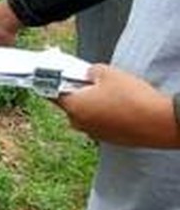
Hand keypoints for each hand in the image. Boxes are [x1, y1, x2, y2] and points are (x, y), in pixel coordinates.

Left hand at [57, 62, 178, 147]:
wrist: (156, 122)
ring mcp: (93, 133)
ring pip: (86, 113)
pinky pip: (100, 122)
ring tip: (111, 91)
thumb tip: (88, 75)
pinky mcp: (107, 138)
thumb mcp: (107, 73)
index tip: (53, 75)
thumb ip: (90, 71)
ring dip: (93, 103)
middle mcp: (79, 123)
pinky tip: (119, 104)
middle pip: (71, 103)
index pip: (53, 93)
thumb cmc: (130, 97)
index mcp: (73, 106)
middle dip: (79, 91)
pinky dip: (105, 113)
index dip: (55, 82)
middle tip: (91, 79)